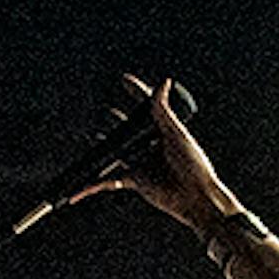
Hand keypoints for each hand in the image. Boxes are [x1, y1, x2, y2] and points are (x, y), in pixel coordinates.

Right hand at [68, 74, 234, 232]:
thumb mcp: (177, 134)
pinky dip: (94, 183)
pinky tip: (81, 186)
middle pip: (130, 130)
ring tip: (92, 138)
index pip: (149, 108)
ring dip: (103, 147)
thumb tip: (164, 82)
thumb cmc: (194, 166)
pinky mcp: (135, 180)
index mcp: (165, 132)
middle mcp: (152, 146)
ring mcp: (142, 163)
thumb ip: (164, 110)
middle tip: (108, 112)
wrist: (197, 198)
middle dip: (118, 122)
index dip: (137, 93)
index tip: (125, 80)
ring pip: (117, 152)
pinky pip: (109, 179)